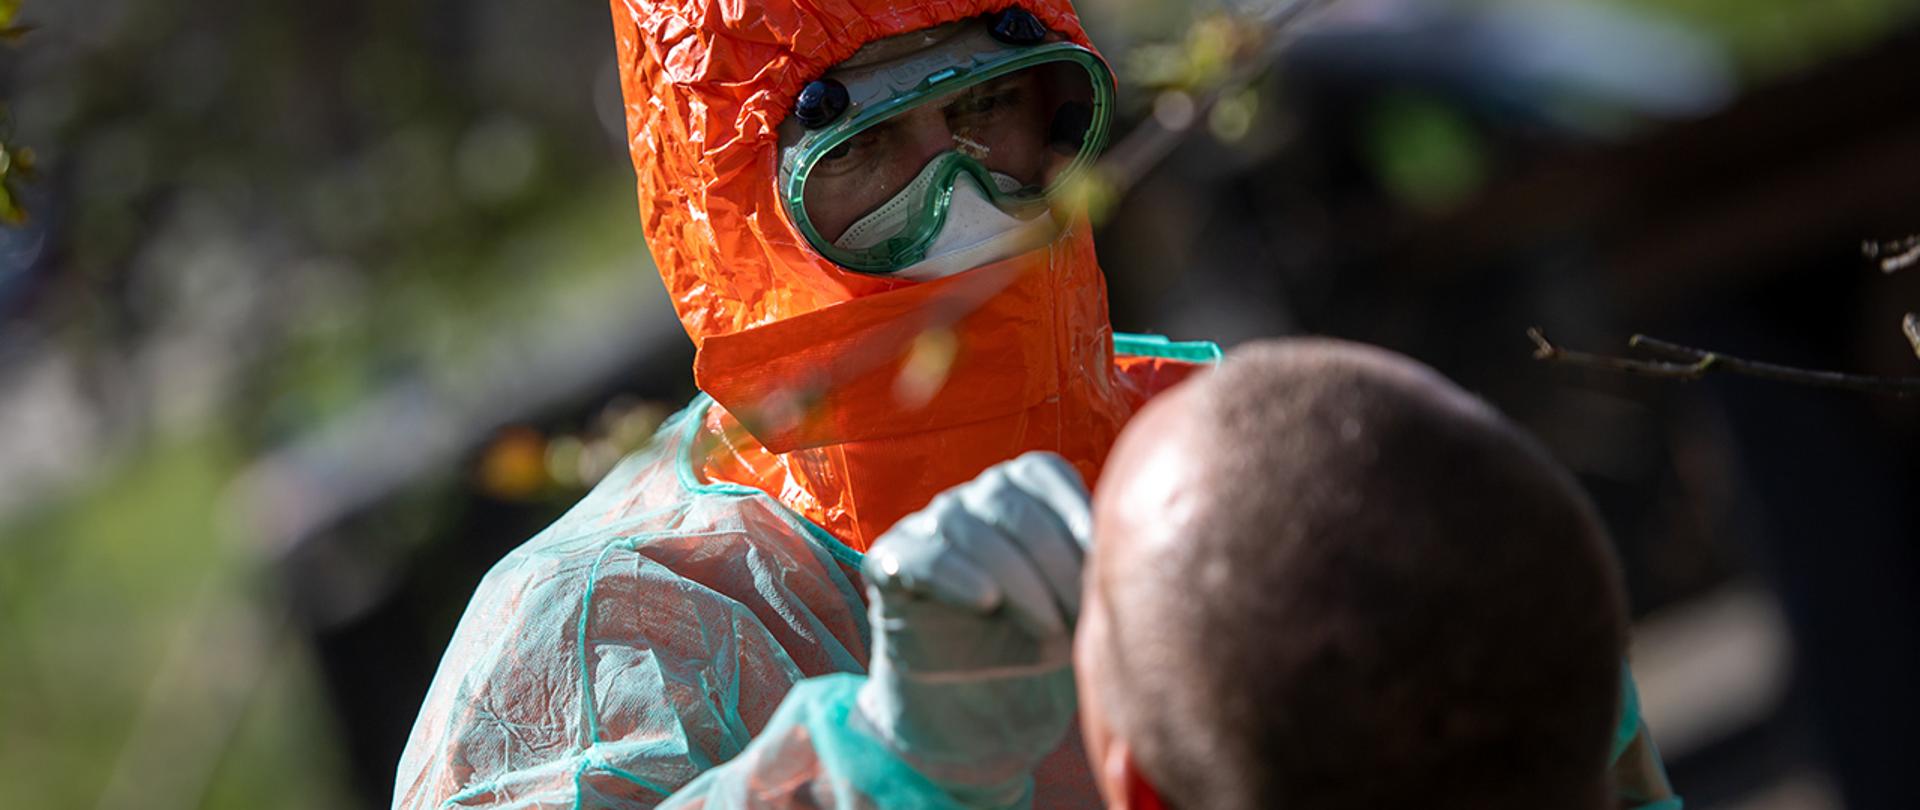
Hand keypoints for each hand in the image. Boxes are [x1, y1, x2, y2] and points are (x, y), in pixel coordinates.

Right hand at [855, 451, 1092, 806]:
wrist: (977, 718)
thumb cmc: (1037, 652)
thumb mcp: (1079, 609)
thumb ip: (1093, 566)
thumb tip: (1129, 538)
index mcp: (1017, 498)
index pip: (1042, 474)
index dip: (1075, 514)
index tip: (1103, 564)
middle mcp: (969, 504)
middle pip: (1007, 497)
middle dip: (1052, 555)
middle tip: (1079, 614)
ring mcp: (925, 531)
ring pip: (964, 523)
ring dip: (1015, 575)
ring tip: (1046, 626)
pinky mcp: (889, 567)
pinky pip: (917, 554)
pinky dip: (953, 573)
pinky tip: (986, 601)